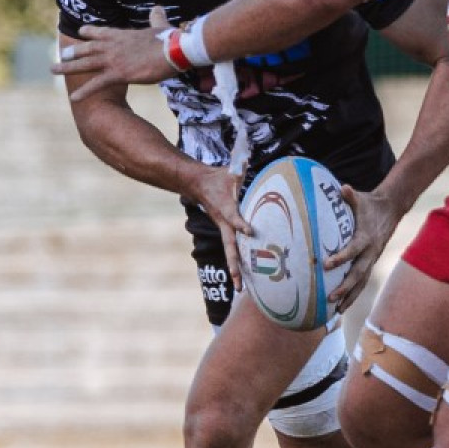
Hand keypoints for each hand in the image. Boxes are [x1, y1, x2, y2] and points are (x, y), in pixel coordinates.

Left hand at [54, 6, 179, 100]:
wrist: (173, 50)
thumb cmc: (169, 39)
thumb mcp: (160, 26)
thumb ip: (156, 18)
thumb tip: (158, 8)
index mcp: (121, 35)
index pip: (100, 32)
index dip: (88, 33)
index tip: (80, 33)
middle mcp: (112, 46)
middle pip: (86, 48)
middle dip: (72, 52)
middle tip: (60, 56)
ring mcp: (113, 60)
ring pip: (85, 64)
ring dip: (67, 67)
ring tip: (52, 70)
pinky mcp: (119, 74)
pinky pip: (97, 84)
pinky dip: (84, 91)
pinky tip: (73, 97)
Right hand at [185, 163, 249, 288]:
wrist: (198, 185)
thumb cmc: (218, 178)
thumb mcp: (230, 171)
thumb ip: (240, 166)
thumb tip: (247, 158)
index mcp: (226, 210)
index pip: (234, 218)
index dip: (241, 224)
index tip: (250, 230)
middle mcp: (225, 224)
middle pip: (230, 248)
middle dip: (235, 265)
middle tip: (239, 283)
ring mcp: (224, 230)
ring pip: (231, 253)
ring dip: (235, 271)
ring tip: (241, 289)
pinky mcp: (226, 232)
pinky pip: (232, 250)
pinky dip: (236, 264)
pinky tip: (242, 279)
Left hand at [323, 184, 403, 311]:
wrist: (391, 210)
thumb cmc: (370, 204)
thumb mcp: (361, 199)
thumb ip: (350, 196)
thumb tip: (342, 187)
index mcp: (365, 237)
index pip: (353, 250)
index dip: (341, 258)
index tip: (326, 265)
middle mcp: (370, 252)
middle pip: (358, 273)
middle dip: (345, 287)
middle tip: (330, 298)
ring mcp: (372, 260)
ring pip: (361, 283)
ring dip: (349, 297)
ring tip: (336, 311)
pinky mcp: (371, 263)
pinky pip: (362, 282)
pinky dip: (353, 295)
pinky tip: (342, 307)